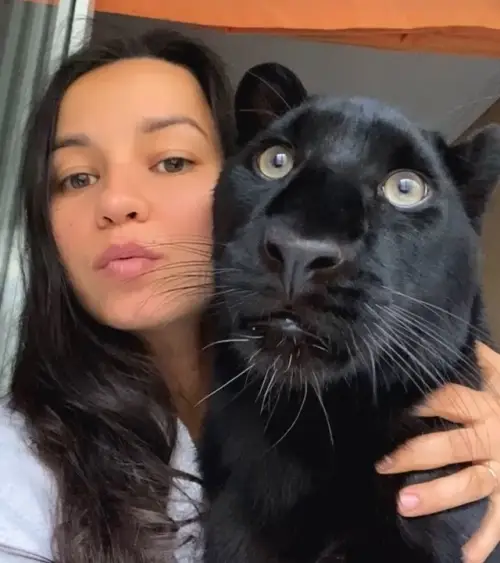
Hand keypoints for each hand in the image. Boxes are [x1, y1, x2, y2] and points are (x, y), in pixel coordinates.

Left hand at [376, 342, 499, 562]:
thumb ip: (479, 359)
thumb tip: (455, 336)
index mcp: (486, 403)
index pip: (447, 399)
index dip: (417, 401)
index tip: (382, 407)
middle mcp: (494, 434)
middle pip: (452, 444)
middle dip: (416, 454)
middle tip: (380, 464)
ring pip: (471, 481)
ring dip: (439, 494)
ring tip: (403, 505)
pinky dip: (487, 538)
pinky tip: (467, 556)